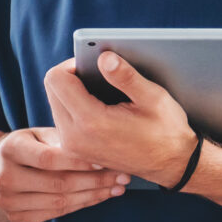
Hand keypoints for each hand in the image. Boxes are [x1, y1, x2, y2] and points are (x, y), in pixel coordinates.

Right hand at [0, 126, 126, 221]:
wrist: (1, 169)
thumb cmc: (32, 146)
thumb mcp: (41, 134)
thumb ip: (64, 139)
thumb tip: (101, 148)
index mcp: (9, 149)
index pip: (48, 159)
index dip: (79, 163)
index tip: (106, 161)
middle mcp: (3, 177)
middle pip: (57, 183)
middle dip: (95, 181)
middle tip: (123, 176)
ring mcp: (7, 201)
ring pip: (59, 201)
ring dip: (93, 195)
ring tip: (118, 187)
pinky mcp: (16, 217)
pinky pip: (56, 213)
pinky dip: (82, 205)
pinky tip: (100, 196)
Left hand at [44, 52, 198, 185]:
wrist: (170, 164)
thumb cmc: (166, 131)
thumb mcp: (153, 98)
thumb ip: (125, 76)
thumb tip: (104, 57)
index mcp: (90, 122)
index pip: (56, 79)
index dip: (72, 64)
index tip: (92, 64)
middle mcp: (73, 136)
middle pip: (51, 89)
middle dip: (70, 76)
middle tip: (97, 73)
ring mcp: (71, 146)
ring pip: (54, 103)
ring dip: (71, 91)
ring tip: (99, 91)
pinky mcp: (74, 150)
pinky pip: (61, 119)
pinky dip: (74, 106)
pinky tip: (96, 105)